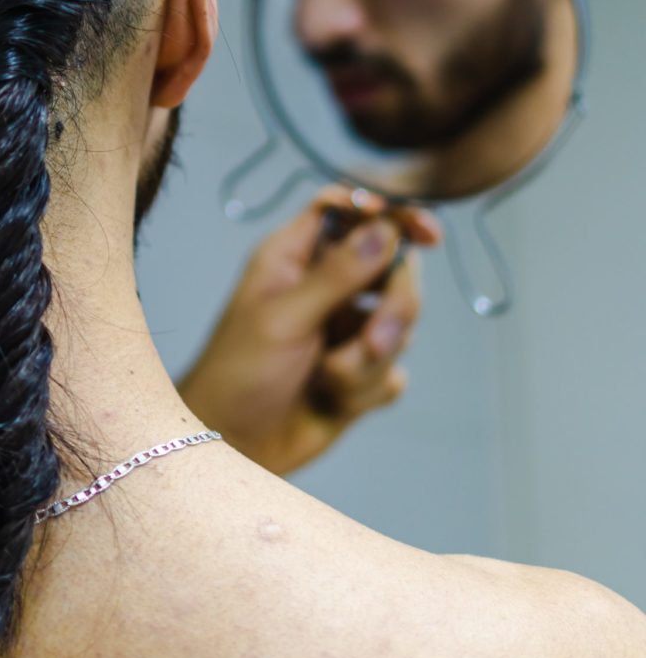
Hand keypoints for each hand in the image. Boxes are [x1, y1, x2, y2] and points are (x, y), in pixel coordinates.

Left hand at [176, 185, 441, 475]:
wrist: (232, 446)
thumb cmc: (238, 373)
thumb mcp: (284, 318)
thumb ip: (337, 274)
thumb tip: (385, 228)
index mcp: (295, 256)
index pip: (349, 211)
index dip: (389, 212)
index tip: (426, 231)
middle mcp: (325, 286)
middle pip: (391, 266)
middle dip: (393, 307)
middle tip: (373, 343)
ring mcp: (345, 330)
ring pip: (399, 322)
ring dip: (369, 358)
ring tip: (330, 378)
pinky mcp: (360, 373)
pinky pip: (394, 371)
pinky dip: (368, 389)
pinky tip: (333, 401)